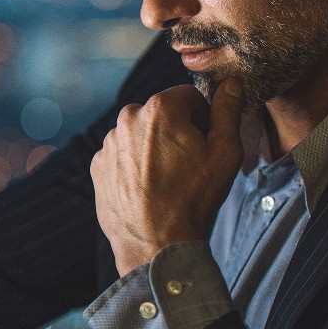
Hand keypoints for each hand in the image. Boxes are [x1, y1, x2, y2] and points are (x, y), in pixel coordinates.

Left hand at [91, 79, 243, 275]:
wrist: (155, 244)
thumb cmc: (194, 198)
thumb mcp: (225, 152)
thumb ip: (227, 111)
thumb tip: (230, 84)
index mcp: (159, 108)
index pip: (189, 97)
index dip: (203, 118)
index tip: (205, 143)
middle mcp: (127, 118)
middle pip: (162, 114)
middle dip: (177, 131)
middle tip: (188, 164)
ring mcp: (108, 143)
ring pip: (140, 134)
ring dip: (153, 148)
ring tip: (166, 180)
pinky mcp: (98, 165)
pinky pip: (121, 155)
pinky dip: (134, 166)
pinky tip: (147, 188)